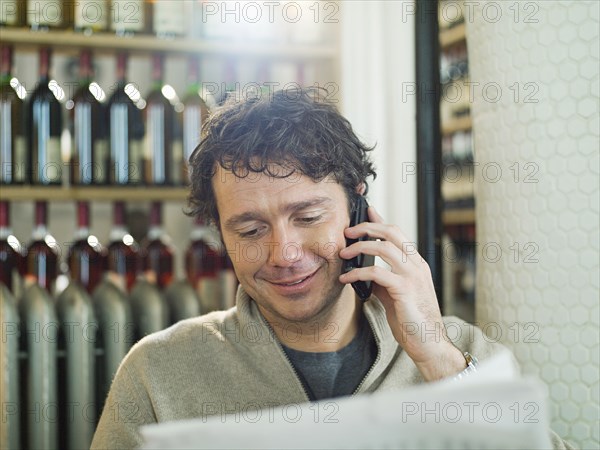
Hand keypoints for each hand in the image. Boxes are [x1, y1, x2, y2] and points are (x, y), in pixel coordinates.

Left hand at [338, 206, 465, 380]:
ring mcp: (412, 276)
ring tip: (343, 254)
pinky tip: (346, 279)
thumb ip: (383, 281)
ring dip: (359, 247)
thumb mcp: (395, 295)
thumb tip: (364, 272)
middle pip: (391, 232)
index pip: (398, 233)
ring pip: (384, 247)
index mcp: (416, 264)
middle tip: (347, 232)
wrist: (429, 344)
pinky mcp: (404, 289)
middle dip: (367, 227)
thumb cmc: (412, 321)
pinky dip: (357, 272)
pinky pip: (376, 272)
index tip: (366, 211)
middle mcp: (416, 265)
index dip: (380, 220)